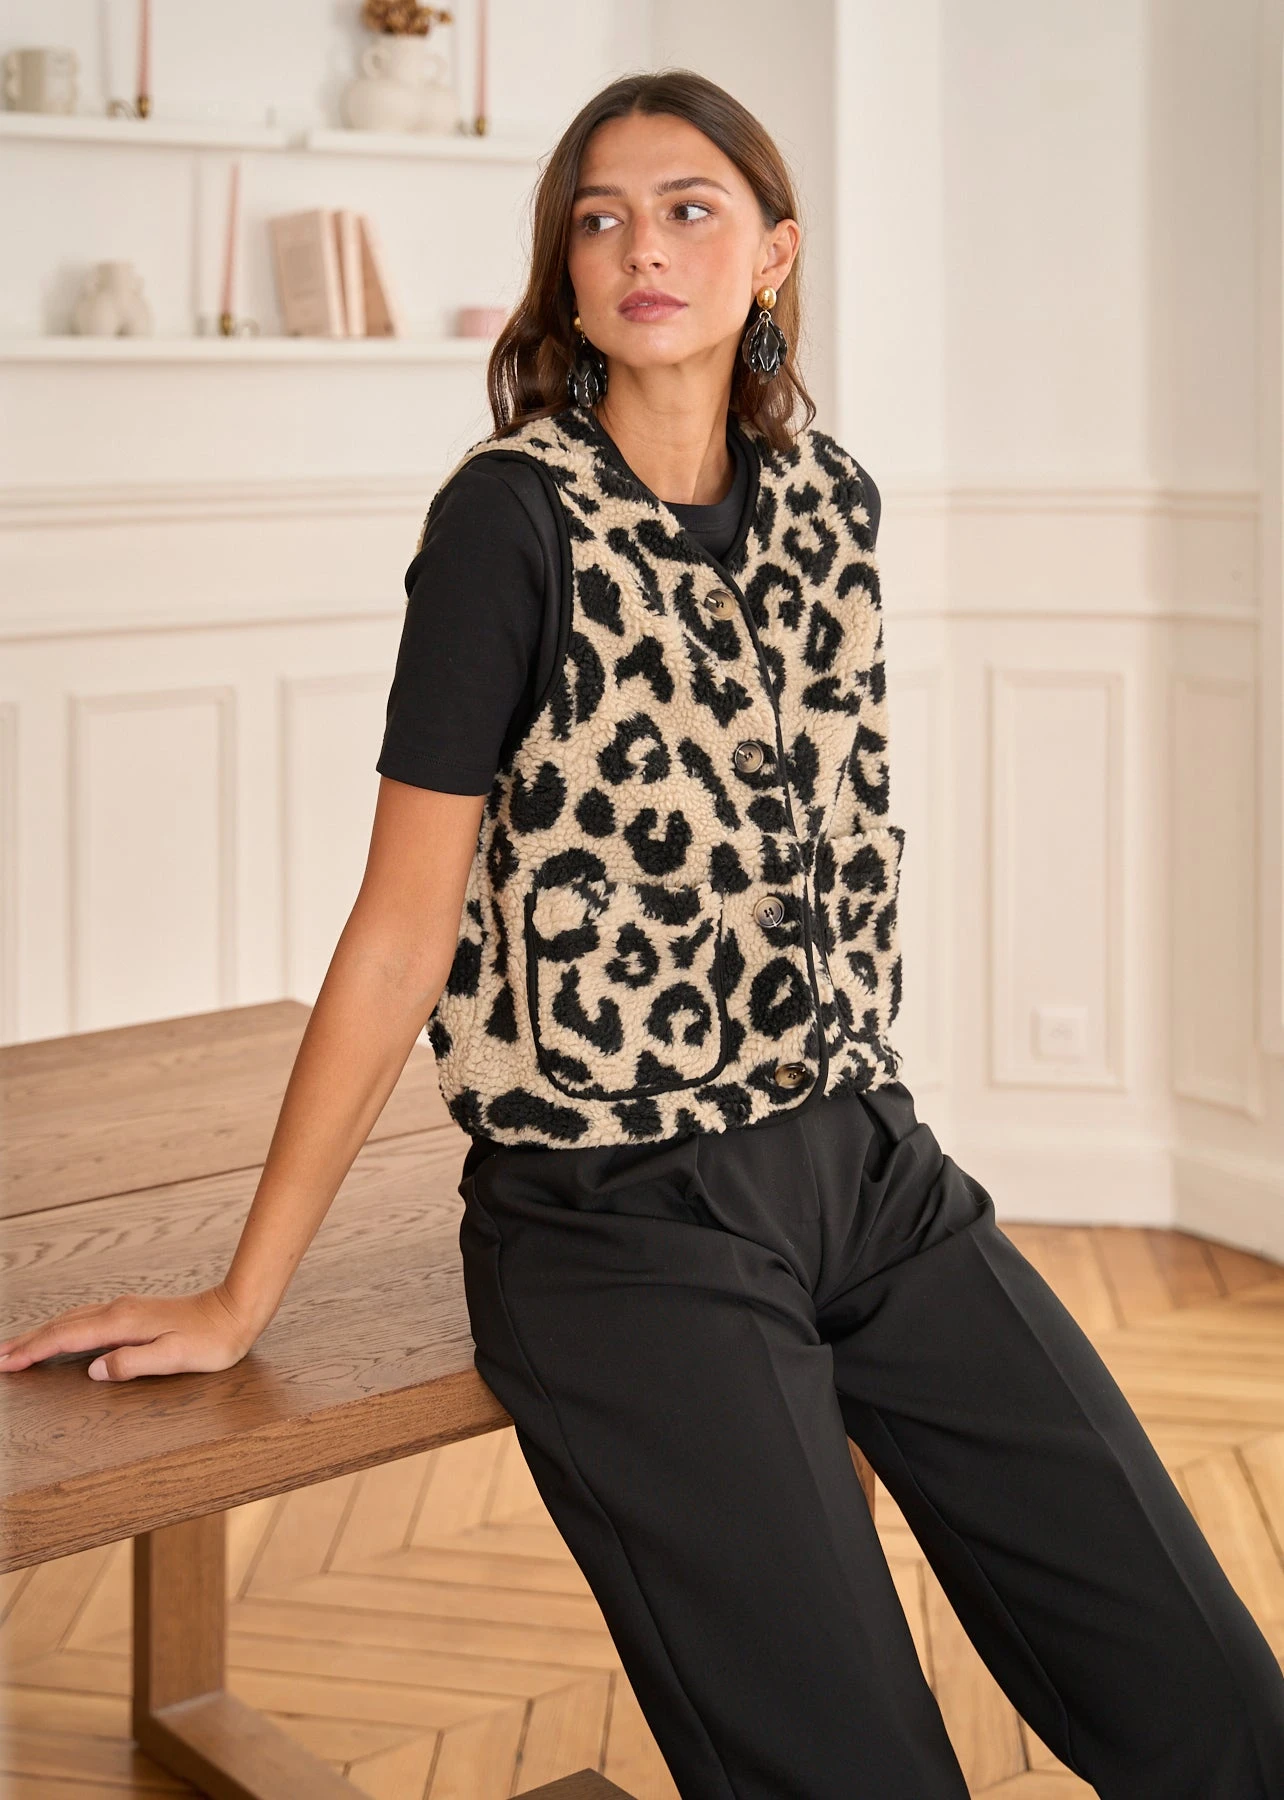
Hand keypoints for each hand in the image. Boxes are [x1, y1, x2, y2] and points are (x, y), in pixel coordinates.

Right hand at [0, 1283, 262, 1380]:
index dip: (34, 1351)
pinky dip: (65, 1328)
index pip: (67, 1337)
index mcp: (123, 1324)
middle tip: (0, 1357)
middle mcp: (119, 1311)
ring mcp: (126, 1309)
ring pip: (73, 1320)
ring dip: (44, 1333)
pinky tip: (62, 1334)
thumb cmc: (212, 1340)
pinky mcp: (134, 1312)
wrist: (236, 1310)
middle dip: (29, 1341)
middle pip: (62, 1325)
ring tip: (20, 1347)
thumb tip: (93, 1370)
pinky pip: (87, 1319)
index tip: (7, 1363)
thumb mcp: (174, 1357)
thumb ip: (132, 1363)